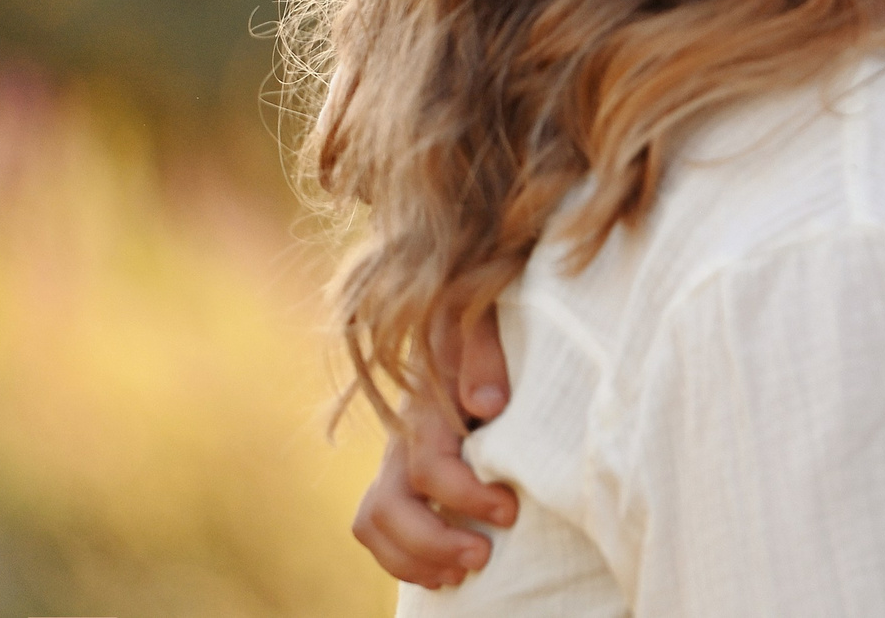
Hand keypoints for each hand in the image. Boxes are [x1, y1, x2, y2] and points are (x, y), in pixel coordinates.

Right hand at [349, 309, 518, 586]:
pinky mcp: (399, 472)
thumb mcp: (481, 322)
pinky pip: (377, 526)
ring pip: (373, 522)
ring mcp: (394, 457)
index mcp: (423, 406)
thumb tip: (486, 405)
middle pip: (388, 506)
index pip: (428, 467)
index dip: (467, 497)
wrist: (458, 312)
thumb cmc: (478, 319)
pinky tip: (442, 571)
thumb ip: (483, 354)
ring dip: (414, 559)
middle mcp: (400, 436)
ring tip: (464, 573)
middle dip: (433, 542)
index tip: (510, 511)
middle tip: (483, 557)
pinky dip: (402, 557)